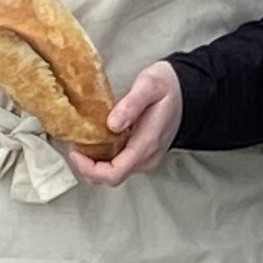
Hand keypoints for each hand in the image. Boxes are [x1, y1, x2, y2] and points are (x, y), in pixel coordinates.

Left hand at [66, 62, 184, 185]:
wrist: (188, 92)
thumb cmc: (168, 86)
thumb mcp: (150, 85)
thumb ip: (131, 104)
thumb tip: (112, 123)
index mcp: (147, 144)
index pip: (114, 173)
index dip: (89, 168)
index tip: (75, 151)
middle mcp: (147, 158)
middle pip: (110, 178)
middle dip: (87, 167)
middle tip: (74, 146)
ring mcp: (146, 159)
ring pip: (113, 174)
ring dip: (94, 164)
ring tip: (82, 143)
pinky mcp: (143, 156)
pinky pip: (119, 166)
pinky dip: (102, 160)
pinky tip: (96, 143)